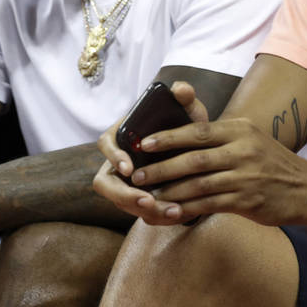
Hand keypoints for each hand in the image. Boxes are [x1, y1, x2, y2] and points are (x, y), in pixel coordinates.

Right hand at [93, 81, 209, 223]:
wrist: (200, 151)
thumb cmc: (188, 127)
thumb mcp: (190, 111)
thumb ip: (185, 97)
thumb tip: (181, 89)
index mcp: (123, 136)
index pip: (106, 144)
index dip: (113, 157)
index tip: (130, 168)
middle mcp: (119, 162)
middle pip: (105, 183)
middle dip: (124, 195)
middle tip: (147, 201)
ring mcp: (128, 183)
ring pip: (123, 203)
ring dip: (145, 210)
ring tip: (173, 211)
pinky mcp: (140, 200)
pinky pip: (141, 214)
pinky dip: (158, 216)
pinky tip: (179, 214)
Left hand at [94, 82, 306, 227]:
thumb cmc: (272, 163)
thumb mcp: (250, 139)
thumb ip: (220, 138)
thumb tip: (181, 141)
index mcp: (240, 129)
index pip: (197, 131)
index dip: (168, 137)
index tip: (144, 144)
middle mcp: (242, 149)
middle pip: (193, 158)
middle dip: (161, 167)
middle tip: (138, 175)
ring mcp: (245, 176)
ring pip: (198, 184)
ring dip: (170, 191)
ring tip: (148, 196)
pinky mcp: (248, 200)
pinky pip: (210, 205)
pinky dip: (188, 209)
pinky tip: (172, 213)